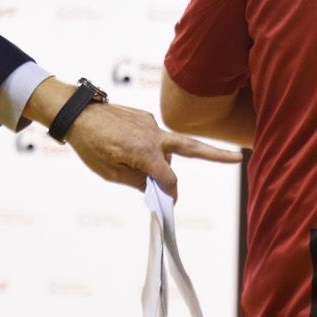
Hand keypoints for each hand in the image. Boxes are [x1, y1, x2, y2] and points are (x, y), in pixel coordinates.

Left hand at [64, 101, 240, 197]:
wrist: (77, 114)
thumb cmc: (91, 146)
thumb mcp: (111, 173)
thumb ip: (137, 181)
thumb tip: (155, 186)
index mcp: (145, 153)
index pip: (169, 180)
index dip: (171, 194)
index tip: (169, 203)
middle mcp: (154, 136)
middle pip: (191, 148)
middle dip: (216, 155)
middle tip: (238, 157)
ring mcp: (151, 124)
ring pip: (166, 147)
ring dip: (159, 159)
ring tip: (125, 160)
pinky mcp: (146, 117)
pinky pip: (153, 137)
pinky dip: (148, 147)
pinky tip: (126, 147)